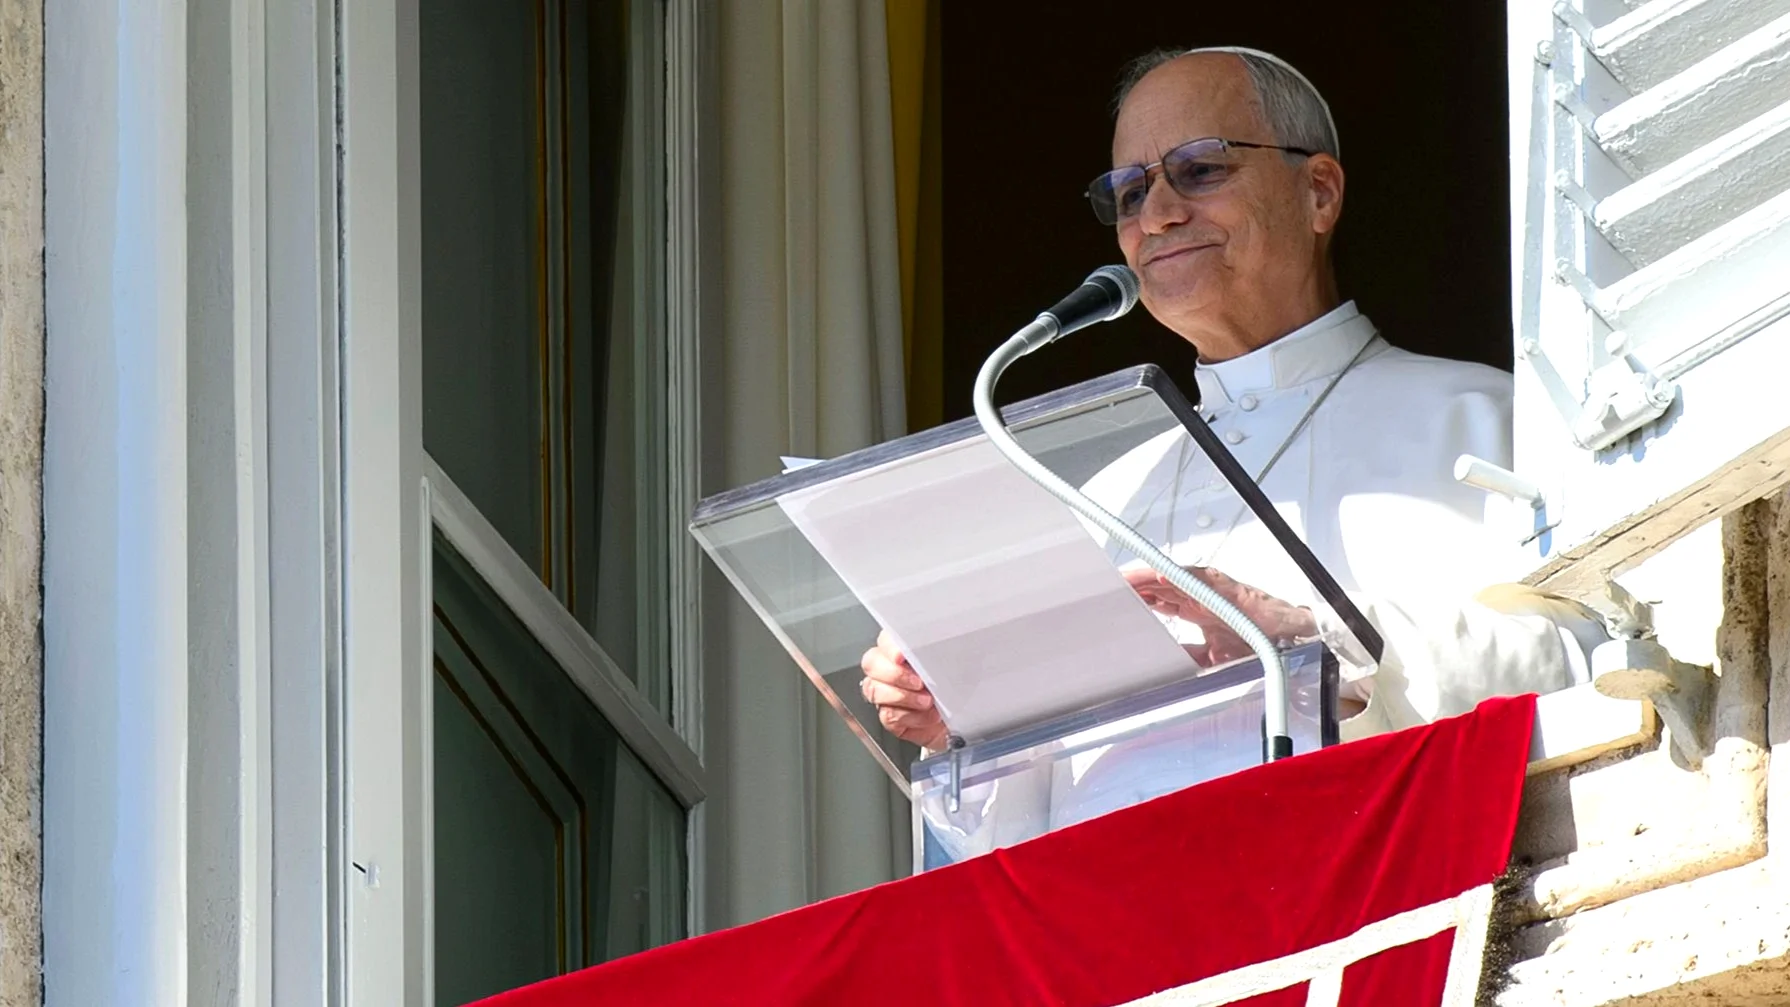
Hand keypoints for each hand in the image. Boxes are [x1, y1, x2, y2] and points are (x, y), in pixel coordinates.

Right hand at [858, 629, 947, 749]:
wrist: (963, 718)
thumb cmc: (957, 687)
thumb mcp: (953, 663)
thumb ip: (939, 651)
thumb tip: (939, 642)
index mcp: (901, 650)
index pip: (884, 639)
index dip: (889, 646)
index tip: (902, 655)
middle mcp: (887, 670)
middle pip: (871, 663)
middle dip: (894, 673)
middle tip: (918, 682)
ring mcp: (884, 694)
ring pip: (875, 690)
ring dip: (904, 696)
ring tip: (928, 701)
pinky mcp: (889, 717)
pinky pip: (889, 715)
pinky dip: (912, 717)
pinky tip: (929, 715)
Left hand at [1122, 563, 1317, 664]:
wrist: (1287, 636)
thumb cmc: (1256, 640)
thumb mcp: (1214, 656)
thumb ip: (1190, 656)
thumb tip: (1167, 663)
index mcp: (1196, 608)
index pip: (1159, 598)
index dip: (1138, 596)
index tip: (1116, 596)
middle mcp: (1200, 594)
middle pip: (1159, 584)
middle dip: (1135, 584)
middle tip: (1108, 584)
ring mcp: (1210, 588)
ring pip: (1171, 577)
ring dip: (1147, 576)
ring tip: (1124, 577)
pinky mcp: (1224, 585)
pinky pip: (1196, 577)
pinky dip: (1176, 576)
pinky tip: (1157, 577)